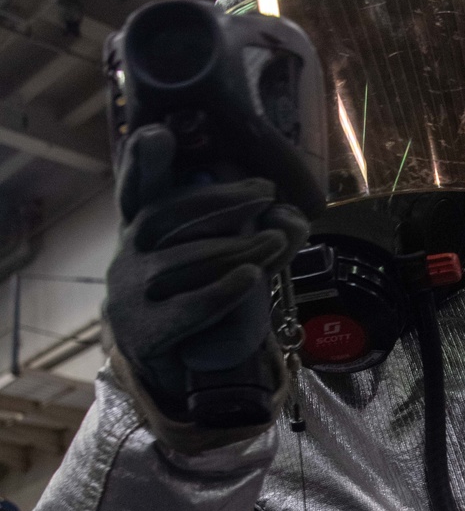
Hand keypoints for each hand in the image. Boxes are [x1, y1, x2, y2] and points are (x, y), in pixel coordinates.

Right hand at [105, 125, 308, 438]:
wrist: (170, 375)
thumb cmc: (198, 304)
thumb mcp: (214, 262)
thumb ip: (243, 233)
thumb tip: (291, 218)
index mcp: (140, 233)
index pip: (137, 190)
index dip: (143, 163)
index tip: (158, 135)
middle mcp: (128, 259)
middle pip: (166, 219)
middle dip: (219, 201)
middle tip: (265, 191)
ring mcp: (132, 297)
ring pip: (184, 263)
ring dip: (236, 248)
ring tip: (277, 241)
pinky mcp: (146, 336)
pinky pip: (188, 309)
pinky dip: (222, 291)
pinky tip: (251, 277)